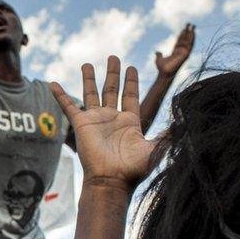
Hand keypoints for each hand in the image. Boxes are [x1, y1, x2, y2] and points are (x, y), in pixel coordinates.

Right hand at [51, 56, 155, 191]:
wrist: (111, 181)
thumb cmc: (133, 169)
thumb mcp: (155, 148)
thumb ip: (167, 135)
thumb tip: (185, 122)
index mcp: (130, 122)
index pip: (130, 96)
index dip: (131, 82)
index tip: (131, 67)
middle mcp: (112, 119)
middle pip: (112, 90)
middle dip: (113, 74)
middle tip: (114, 57)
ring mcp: (96, 121)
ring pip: (91, 94)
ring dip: (89, 78)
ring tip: (87, 64)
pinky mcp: (81, 125)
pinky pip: (69, 106)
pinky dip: (61, 95)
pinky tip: (53, 84)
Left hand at [155, 23, 194, 76]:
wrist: (164, 72)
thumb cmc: (162, 68)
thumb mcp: (159, 59)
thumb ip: (159, 55)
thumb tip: (157, 52)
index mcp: (175, 52)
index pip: (179, 41)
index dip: (182, 35)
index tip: (184, 28)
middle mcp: (180, 51)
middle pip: (185, 39)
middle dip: (187, 32)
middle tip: (190, 24)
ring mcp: (184, 53)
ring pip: (189, 41)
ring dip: (191, 34)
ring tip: (193, 26)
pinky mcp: (186, 54)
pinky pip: (190, 45)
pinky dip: (192, 39)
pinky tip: (193, 33)